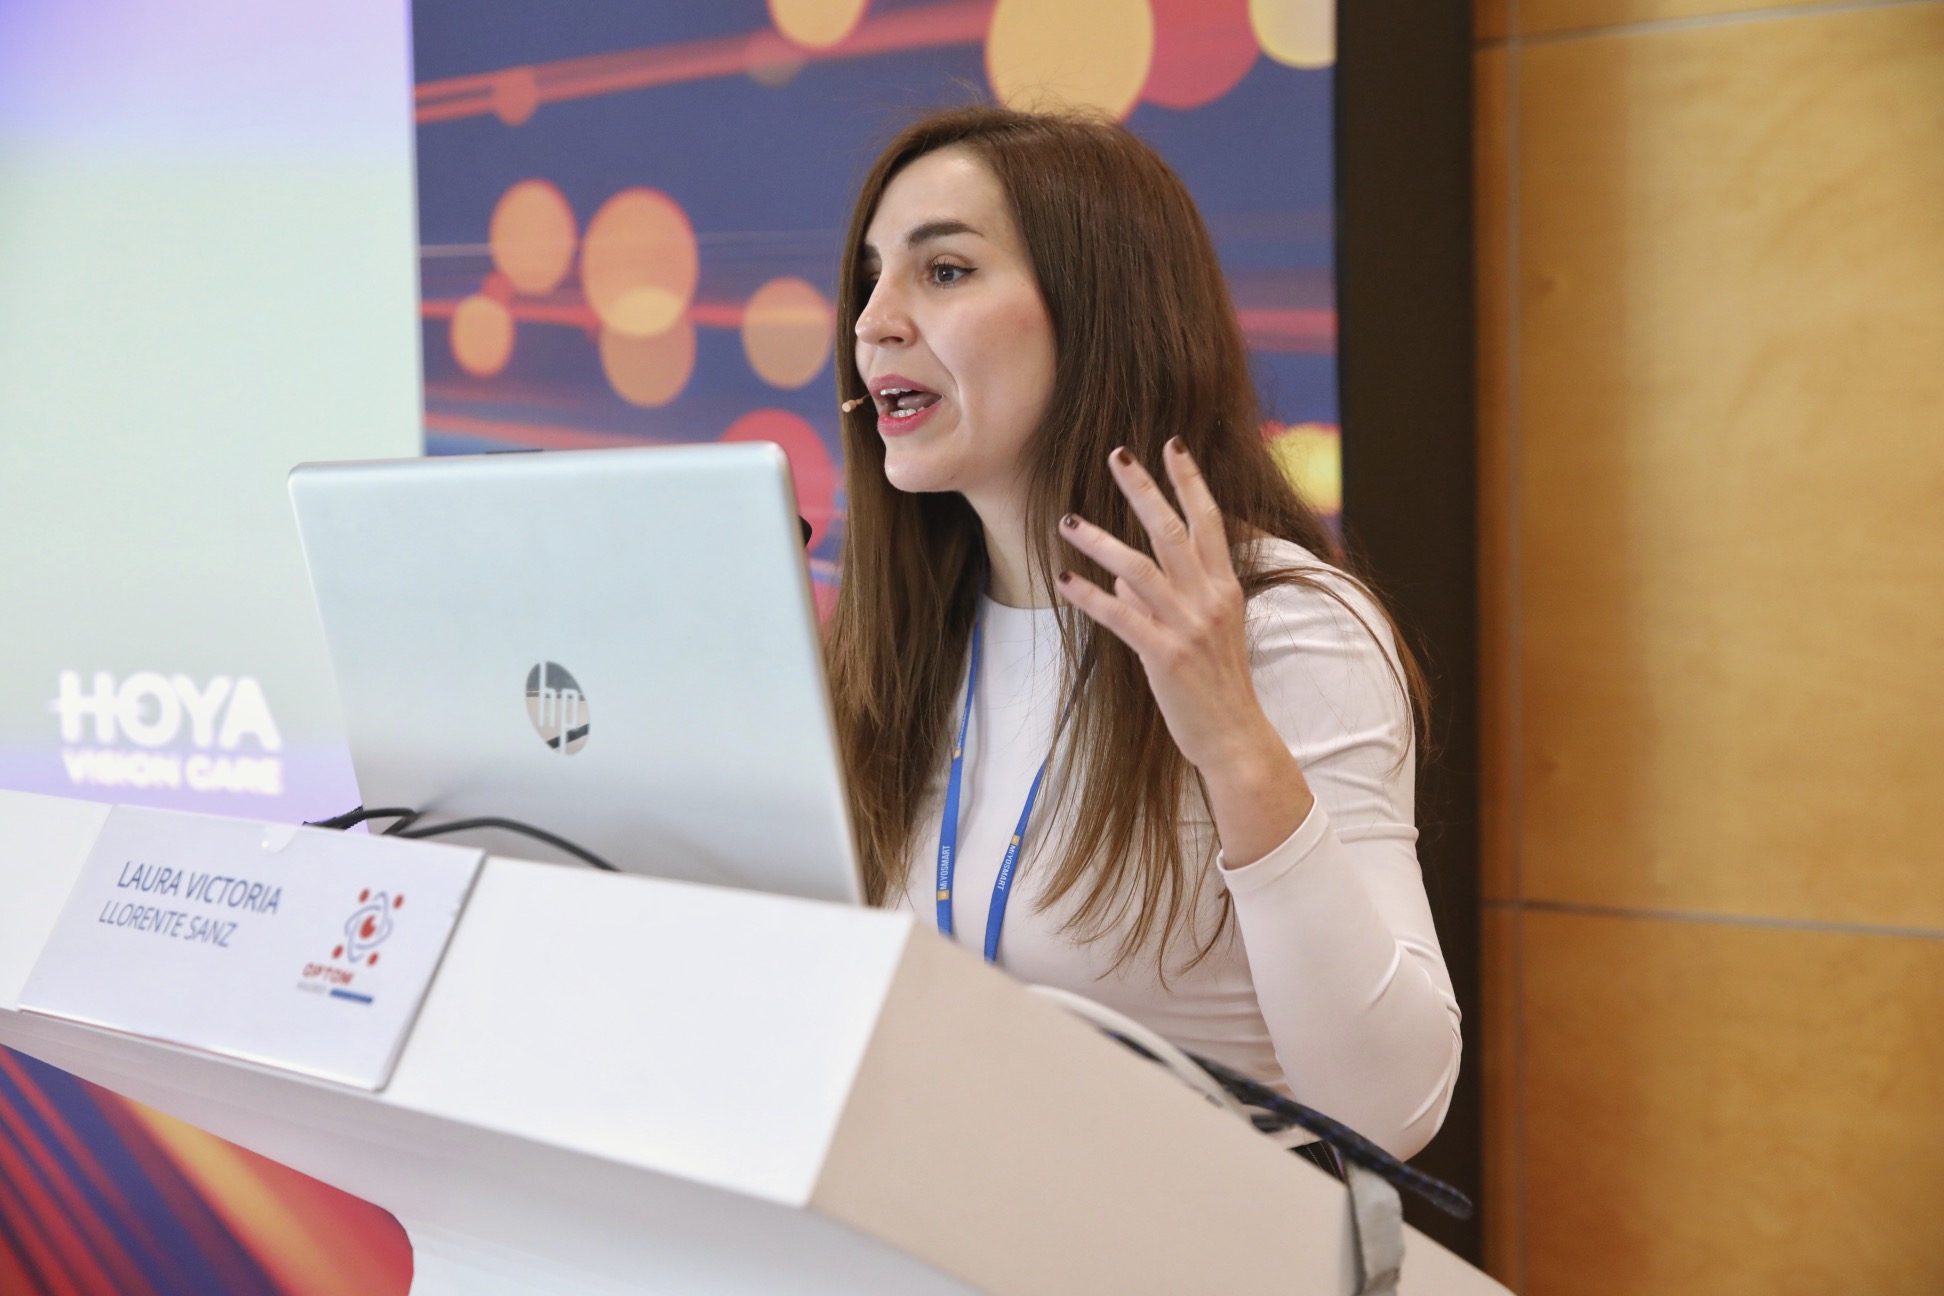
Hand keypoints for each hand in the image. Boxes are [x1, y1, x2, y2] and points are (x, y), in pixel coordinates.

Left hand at [1055, 439, 1313, 865]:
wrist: (1235, 736)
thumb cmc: (1217, 684)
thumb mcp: (1205, 632)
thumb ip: (1169, 597)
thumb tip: (1122, 576)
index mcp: (1225, 588)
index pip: (1208, 521)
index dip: (1190, 481)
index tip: (1172, 445)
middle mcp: (1209, 599)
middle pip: (1172, 530)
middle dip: (1144, 489)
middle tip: (1117, 455)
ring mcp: (1187, 626)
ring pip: (1139, 568)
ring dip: (1100, 541)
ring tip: (1068, 520)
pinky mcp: (1164, 654)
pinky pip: (1119, 616)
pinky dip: (1089, 595)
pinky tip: (1063, 579)